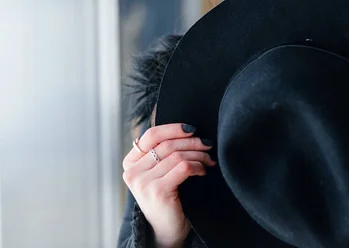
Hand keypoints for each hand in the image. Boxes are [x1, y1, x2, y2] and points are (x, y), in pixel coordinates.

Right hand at [122, 123, 215, 247]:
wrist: (167, 231)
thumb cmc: (168, 197)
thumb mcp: (160, 172)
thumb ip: (163, 151)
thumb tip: (187, 129)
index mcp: (130, 163)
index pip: (151, 135)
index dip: (174, 128)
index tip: (192, 129)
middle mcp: (132, 171)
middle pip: (167, 144)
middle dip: (192, 142)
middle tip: (207, 144)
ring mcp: (143, 182)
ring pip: (177, 155)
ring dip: (198, 154)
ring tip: (208, 159)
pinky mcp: (157, 191)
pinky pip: (184, 167)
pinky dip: (198, 166)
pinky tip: (203, 171)